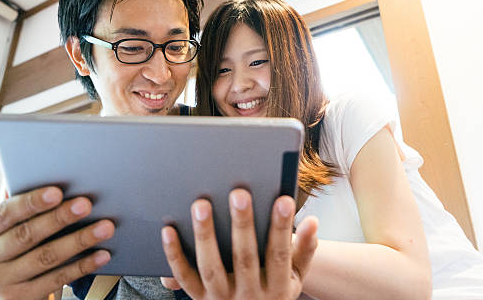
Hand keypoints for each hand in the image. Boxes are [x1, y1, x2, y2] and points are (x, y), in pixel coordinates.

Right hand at [0, 186, 114, 299]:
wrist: (8, 287)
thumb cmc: (15, 244)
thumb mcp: (8, 227)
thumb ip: (22, 203)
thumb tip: (48, 171)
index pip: (4, 214)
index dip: (32, 202)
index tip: (58, 192)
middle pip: (27, 235)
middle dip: (60, 218)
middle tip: (86, 205)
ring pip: (45, 258)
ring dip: (79, 240)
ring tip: (105, 227)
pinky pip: (56, 280)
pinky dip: (82, 266)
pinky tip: (101, 254)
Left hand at [160, 189, 317, 298]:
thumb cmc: (275, 288)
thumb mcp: (296, 276)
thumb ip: (305, 250)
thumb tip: (313, 222)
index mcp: (276, 288)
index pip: (280, 255)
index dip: (282, 227)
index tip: (284, 200)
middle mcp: (249, 296)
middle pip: (245, 258)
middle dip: (242, 224)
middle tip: (239, 193)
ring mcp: (221, 298)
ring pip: (211, 267)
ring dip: (205, 235)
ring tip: (202, 205)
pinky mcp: (198, 298)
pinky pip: (184, 277)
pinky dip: (174, 254)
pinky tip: (169, 229)